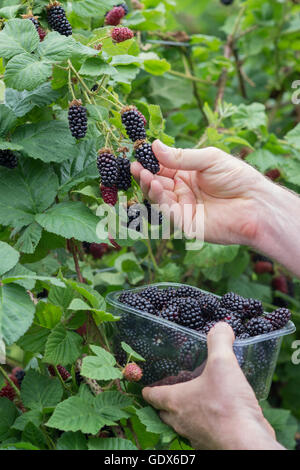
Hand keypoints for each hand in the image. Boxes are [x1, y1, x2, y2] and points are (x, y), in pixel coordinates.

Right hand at [131, 141, 267, 244]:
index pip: (163, 166)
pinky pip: (166, 210)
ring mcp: (182, 207)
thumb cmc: (237, 178)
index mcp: (188, 174)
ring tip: (142, 173)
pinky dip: (158, 198)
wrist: (255, 205)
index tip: (138, 153)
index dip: (150, 161)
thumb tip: (154, 146)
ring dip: (148, 185)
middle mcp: (182, 191)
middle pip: (156, 182)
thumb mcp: (209, 159)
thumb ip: (181, 156)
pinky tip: (154, 185)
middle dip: (144, 174)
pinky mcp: (184, 222)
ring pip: (158, 197)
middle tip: (134, 165)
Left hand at [142, 323, 282, 449]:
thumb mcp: (223, 364)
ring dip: (185, 414)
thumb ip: (219, 342)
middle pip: (165, 413)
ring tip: (195, 401)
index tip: (145, 386)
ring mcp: (196, 436)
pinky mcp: (212, 444)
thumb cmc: (228, 405)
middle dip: (165, 403)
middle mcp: (181, 421)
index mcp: (176, 401)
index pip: (153, 395)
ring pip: (182, 425)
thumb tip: (221, 326)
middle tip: (170, 390)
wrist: (247, 442)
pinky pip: (202, 433)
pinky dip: (205, 424)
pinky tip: (217, 415)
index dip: (148, 389)